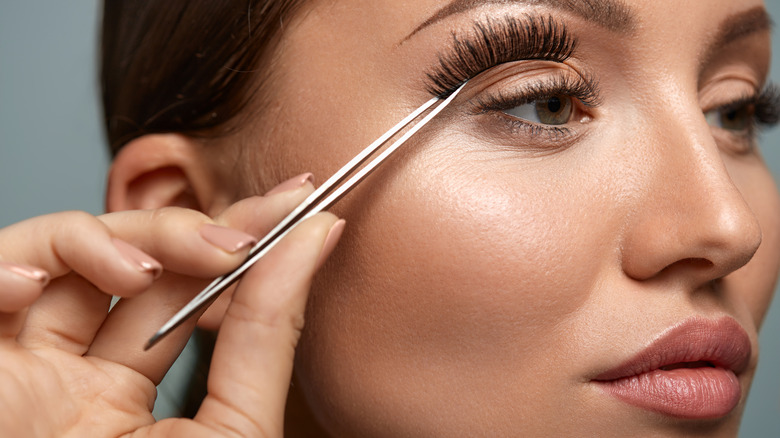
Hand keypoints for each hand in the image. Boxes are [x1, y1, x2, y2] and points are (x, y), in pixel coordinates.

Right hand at [0, 181, 342, 436]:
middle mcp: (64, 374)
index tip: (301, 200)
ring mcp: (15, 364)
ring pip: (57, 253)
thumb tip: (318, 238)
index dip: (239, 239)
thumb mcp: (231, 430)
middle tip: (255, 222)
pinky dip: (3, 267)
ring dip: (114, 241)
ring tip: (153, 268)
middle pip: (128, 264)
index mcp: (121, 397)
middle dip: (193, 230)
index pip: (183, 294)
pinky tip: (28, 285)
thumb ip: (268, 335)